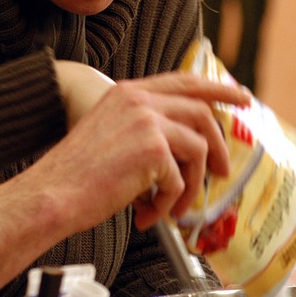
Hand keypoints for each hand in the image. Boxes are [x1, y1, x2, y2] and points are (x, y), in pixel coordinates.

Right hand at [37, 69, 250, 230]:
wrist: (54, 192)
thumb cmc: (76, 174)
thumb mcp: (109, 134)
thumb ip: (143, 129)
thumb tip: (184, 148)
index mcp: (128, 92)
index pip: (184, 81)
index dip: (217, 89)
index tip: (241, 98)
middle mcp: (139, 100)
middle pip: (201, 113)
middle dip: (219, 146)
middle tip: (224, 171)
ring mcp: (147, 121)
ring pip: (198, 150)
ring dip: (190, 186)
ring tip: (172, 208)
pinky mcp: (153, 149)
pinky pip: (181, 180)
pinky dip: (170, 203)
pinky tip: (150, 215)